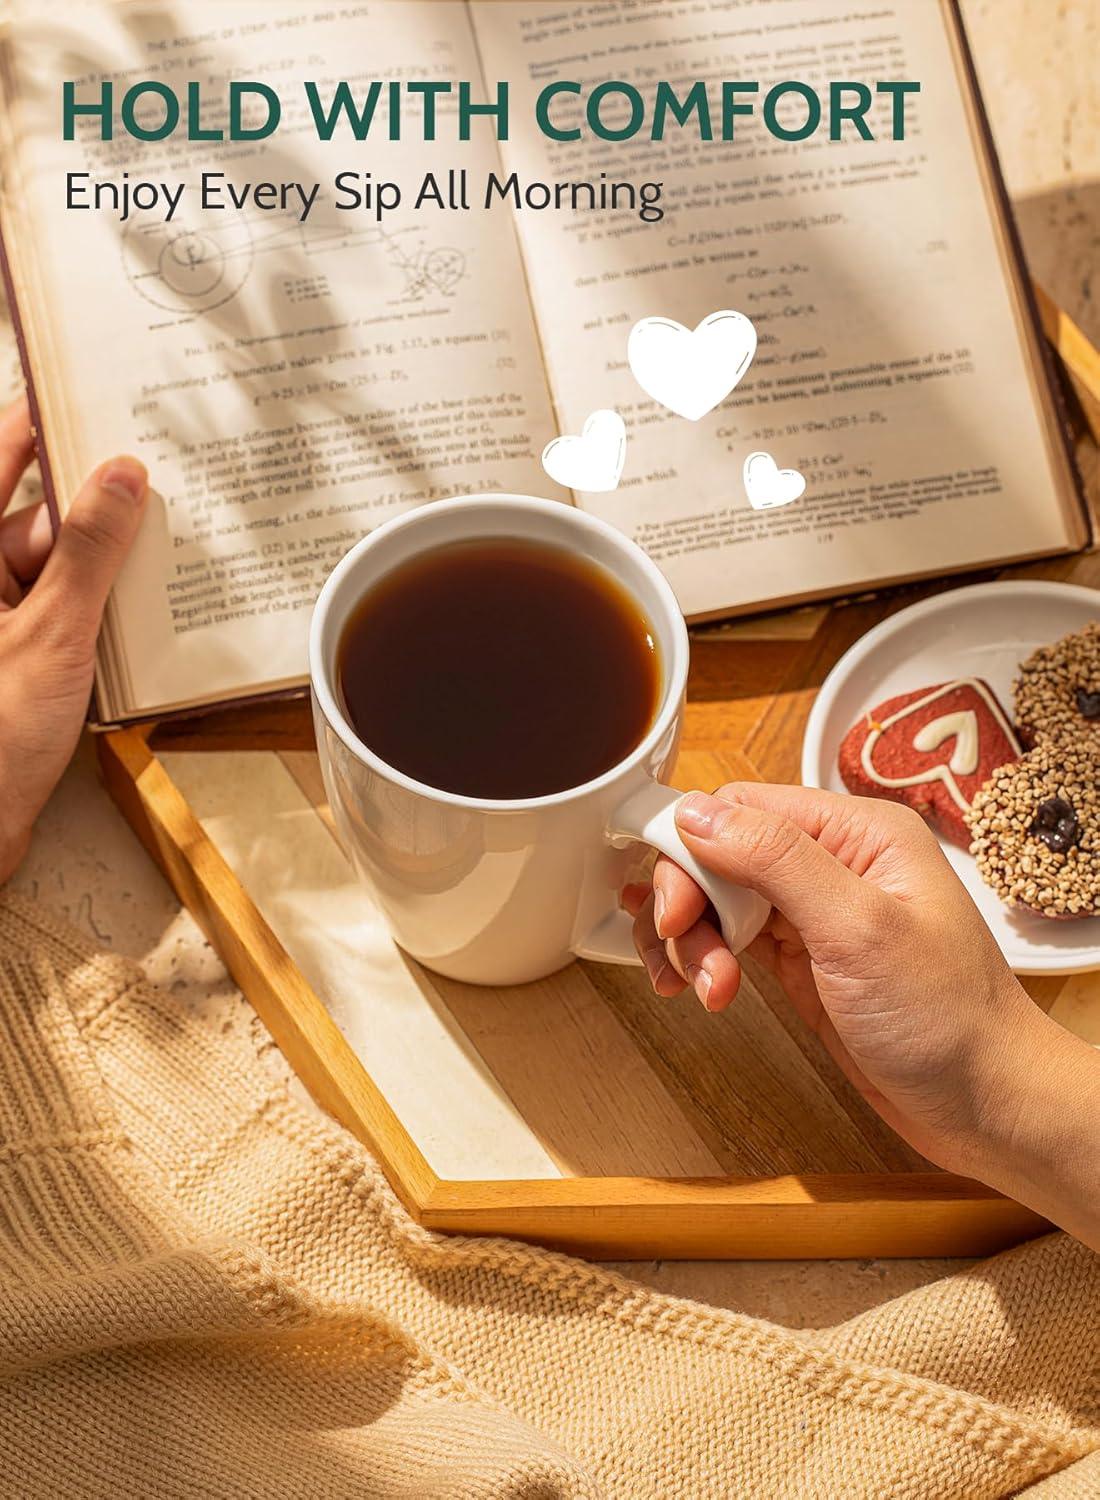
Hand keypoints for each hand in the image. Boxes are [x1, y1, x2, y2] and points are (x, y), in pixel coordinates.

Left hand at [0, 397, 147, 882]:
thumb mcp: (49, 633)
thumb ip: (85, 550)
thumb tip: (121, 476)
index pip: (1, 453)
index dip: (47, 419)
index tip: (97, 389)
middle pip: (40, 512)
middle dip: (102, 509)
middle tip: (167, 493)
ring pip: (59, 565)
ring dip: (108, 569)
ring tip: (167, 565)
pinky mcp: (14, 655)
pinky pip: (63, 610)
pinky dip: (101, 612)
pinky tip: (143, 620)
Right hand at [625, 782, 1099, 1246]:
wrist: (987, 1106)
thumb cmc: (948, 1019)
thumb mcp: (858, 929)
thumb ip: (776, 861)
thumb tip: (696, 812)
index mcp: (858, 832)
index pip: (743, 807)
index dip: (692, 849)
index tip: (673, 906)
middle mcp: (834, 861)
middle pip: (720, 852)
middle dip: (689, 902)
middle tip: (680, 951)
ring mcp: (815, 912)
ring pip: (718, 898)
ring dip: (693, 941)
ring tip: (707, 990)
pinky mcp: (802, 959)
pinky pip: (731, 939)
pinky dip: (706, 962)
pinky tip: (703, 991)